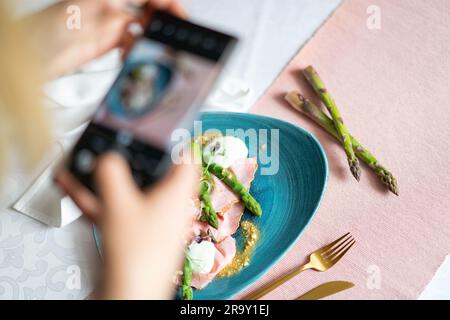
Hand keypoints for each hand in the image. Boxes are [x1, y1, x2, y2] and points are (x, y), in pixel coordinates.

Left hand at [24, 0, 185, 77]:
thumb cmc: (49, 29)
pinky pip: (132, 46)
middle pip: (150, 11)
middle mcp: (112, 7)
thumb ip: (121, 7)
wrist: (34, 57)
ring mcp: (110, 26)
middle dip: (165, 23)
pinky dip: (137, 52)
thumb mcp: (91, 8)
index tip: (181, 17)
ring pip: (143, 30)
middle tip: (176, 37)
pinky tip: (133, 57)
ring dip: (151, 41)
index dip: (169, 5)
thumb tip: (148, 8)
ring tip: (156, 50)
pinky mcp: (107, 44)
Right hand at [56, 153, 197, 298]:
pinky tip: (74, 188)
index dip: (179, 142)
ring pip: (134, 192)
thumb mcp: (119, 203)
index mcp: (178, 194)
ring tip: (86, 164)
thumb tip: (107, 157)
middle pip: (158, 173)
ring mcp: (155, 223)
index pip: (189, 159)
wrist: (129, 294)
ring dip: (110, 179)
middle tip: (122, 146)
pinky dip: (101, 199)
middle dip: (135, 159)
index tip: (164, 132)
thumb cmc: (136, 255)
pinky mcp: (139, 236)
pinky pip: (120, 210)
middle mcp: (171, 208)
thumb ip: (111, 173)